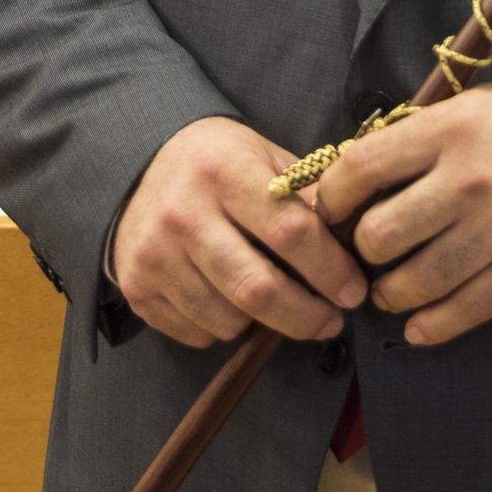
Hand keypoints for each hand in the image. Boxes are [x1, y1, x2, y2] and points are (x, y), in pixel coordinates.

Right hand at [108, 118, 368, 351]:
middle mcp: (183, 213)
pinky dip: (225, 329)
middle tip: (332, 321)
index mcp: (224, 171)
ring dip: (264, 324)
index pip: (290, 231)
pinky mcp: (135, 287)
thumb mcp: (265, 158)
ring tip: (279, 305)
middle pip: (258, 289)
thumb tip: (356, 241)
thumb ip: (307, 197)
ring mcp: (154, 254)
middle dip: (306, 316)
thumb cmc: (219, 163)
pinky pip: (197, 333)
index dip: (330, 269)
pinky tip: (232, 301)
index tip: (354, 291)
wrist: (139, 165)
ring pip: (228, 320)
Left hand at [307, 72, 491, 345]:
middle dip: (363, 252)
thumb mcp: (476, 105)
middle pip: (380, 236)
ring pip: (414, 283)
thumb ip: (420, 137)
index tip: (334, 211)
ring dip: (391, 293)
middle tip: (368, 253)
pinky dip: (429, 326)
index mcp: (452, 128)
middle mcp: (471, 179)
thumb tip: (355, 175)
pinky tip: (417, 324)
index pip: (362, 168)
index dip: (333, 198)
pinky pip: (461, 312)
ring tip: (390, 289)